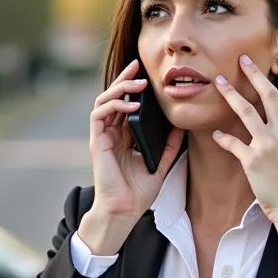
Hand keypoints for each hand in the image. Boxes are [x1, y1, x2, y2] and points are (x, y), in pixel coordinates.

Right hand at [88, 59, 183, 229]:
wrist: (124, 210)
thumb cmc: (139, 192)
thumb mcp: (161, 164)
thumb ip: (169, 145)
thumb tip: (180, 125)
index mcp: (124, 137)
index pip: (127, 104)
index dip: (134, 88)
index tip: (148, 76)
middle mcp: (111, 134)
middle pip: (114, 97)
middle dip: (125, 79)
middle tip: (138, 66)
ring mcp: (102, 137)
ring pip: (104, 100)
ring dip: (120, 88)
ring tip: (137, 84)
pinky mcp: (96, 141)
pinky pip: (99, 114)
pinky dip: (115, 105)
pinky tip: (131, 105)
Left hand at [211, 55, 277, 230]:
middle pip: (269, 95)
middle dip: (255, 74)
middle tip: (243, 58)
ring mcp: (268, 146)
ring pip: (247, 112)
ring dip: (231, 95)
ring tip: (219, 82)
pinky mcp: (253, 161)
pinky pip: (234, 143)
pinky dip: (224, 137)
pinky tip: (216, 133)